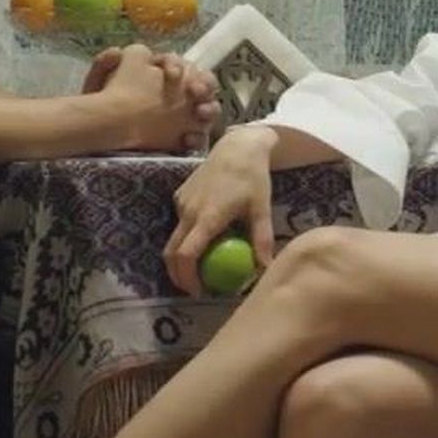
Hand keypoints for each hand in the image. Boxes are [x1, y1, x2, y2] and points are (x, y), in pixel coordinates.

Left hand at [85, 46, 219, 149]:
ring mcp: (183, 118)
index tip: (170, 74)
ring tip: (200, 113)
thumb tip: (116, 52)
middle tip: (194, 91)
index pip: (179, 63)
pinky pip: (200, 138)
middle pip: (202, 84)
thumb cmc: (102, 105)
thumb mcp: (99, 82)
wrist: (98, 136)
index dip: (177, 65)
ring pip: (208, 108)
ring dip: (209, 108)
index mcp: (161, 74)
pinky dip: (198, 138)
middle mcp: (178, 93)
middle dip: (204, 84)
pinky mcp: (182, 141)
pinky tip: (188, 140)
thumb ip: (105, 64)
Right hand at [163, 125, 277, 294]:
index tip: (199, 292)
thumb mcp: (262, 211)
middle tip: (195, 289)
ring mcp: (181, 202)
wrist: (238, 146)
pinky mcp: (180, 195)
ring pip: (173, 238)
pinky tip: (204, 240)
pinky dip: (186, 238)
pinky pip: (179, 223)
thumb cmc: (253, 177)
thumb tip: (265, 270)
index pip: (186, 255)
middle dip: (178, 276)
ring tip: (201, 268)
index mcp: (207, 217)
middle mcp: (188, 211)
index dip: (188, 278)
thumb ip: (262, 242)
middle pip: (171, 253)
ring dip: (182, 258)